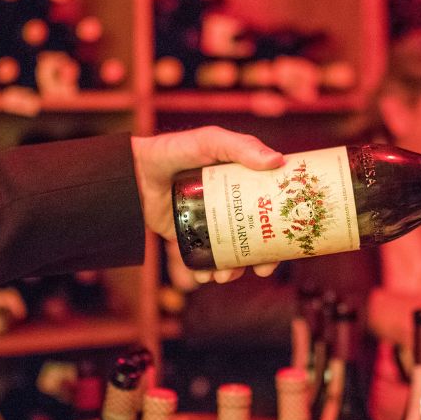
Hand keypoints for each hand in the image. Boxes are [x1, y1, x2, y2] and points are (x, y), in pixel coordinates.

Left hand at [131, 127, 283, 283]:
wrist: (130, 172)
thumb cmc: (172, 151)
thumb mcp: (209, 143)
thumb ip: (240, 146)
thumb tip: (278, 161)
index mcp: (243, 182)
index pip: (272, 206)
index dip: (284, 227)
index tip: (290, 243)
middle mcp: (229, 204)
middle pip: (256, 236)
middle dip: (262, 258)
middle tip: (262, 270)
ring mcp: (209, 222)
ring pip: (231, 253)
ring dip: (234, 269)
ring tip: (224, 276)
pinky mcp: (188, 236)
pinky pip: (203, 260)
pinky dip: (207, 271)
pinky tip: (204, 276)